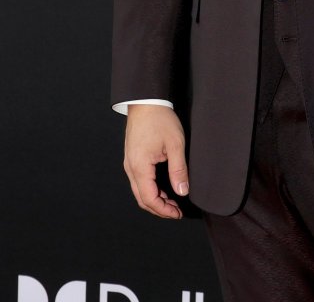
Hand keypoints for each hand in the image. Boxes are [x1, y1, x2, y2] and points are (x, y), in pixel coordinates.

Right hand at [123, 104, 188, 218]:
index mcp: (139, 167)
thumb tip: (183, 191)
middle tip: (177, 211)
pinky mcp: (132, 158)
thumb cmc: (160, 119)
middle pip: (142, 198)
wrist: (146, 101)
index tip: (178, 213)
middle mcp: (130, 168)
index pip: (149, 199)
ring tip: (173, 202)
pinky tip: (164, 188)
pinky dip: (151, 189)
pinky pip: (139, 180)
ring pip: (140, 190)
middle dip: (160, 208)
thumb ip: (178, 170)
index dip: (164, 210)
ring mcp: (129, 163)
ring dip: (155, 199)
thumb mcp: (175, 144)